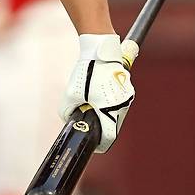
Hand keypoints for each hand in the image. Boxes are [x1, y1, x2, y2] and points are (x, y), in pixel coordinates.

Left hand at [59, 34, 134, 152]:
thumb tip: (68, 119)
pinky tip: (98, 92)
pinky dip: (109, 101)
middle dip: (101, 124)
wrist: (100, 51)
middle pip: (113, 125)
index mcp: (111, 112)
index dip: (100, 143)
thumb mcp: (70, 94)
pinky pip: (118, 101)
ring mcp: (127, 97)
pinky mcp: (128, 88)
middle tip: (88, 119)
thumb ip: (66, 111)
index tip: (93, 144)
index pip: (109, 137)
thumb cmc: (86, 72)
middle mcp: (123, 106)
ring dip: (105, 112)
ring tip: (92, 102)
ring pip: (116, 112)